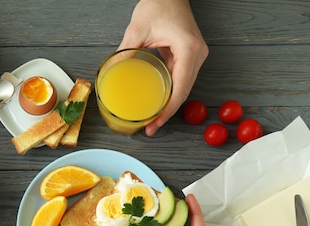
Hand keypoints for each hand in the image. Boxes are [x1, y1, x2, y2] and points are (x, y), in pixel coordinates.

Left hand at [118, 0, 208, 135]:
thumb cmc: (159, 3)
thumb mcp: (137, 29)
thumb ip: (125, 52)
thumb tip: (112, 73)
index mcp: (188, 49)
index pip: (180, 88)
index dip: (168, 111)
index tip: (155, 124)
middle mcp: (197, 54)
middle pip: (184, 92)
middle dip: (167, 113)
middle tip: (150, 129)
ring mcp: (195, 56)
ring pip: (183, 88)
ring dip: (169, 106)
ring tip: (153, 121)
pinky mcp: (189, 56)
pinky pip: (181, 80)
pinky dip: (170, 94)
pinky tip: (158, 105)